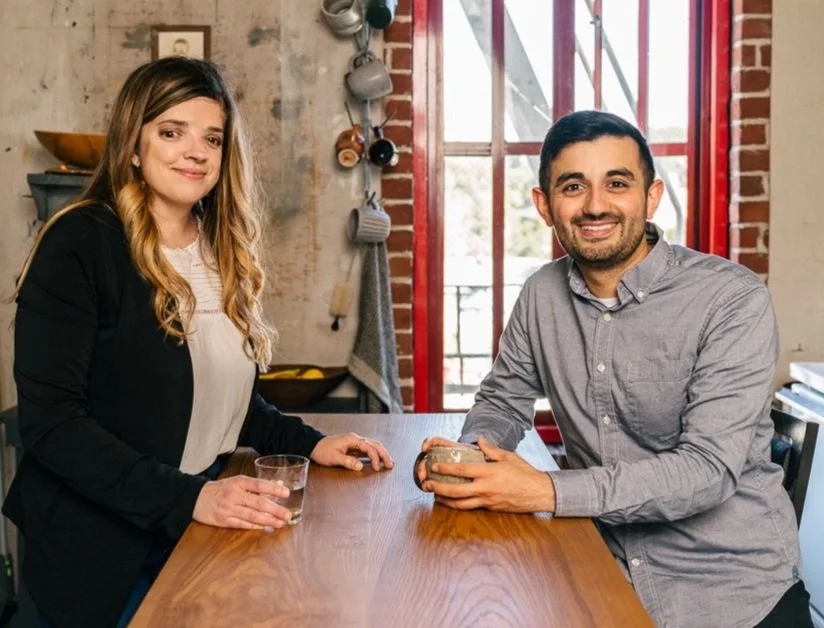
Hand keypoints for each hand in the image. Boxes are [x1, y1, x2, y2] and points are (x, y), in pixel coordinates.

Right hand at [193, 475, 292, 530]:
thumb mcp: (238, 482)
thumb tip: (279, 486)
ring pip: (251, 516)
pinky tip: (266, 527)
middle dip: (275, 509)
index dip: (273, 489)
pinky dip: (255, 526)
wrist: (196, 498)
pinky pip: (242, 524)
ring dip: (268, 520)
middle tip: (288, 514)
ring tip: (280, 523)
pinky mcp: (223, 521)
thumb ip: (258, 485)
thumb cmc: (222, 488)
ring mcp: (227, 508)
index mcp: (238, 482)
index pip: (259, 484)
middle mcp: (233, 494)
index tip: (286, 493)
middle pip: (257, 502)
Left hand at [310, 433, 394, 470]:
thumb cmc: (322, 451)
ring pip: (373, 445)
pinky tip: (378, 460)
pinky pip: (368, 449)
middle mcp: (356, 439)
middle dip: (384, 454)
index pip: (369, 447)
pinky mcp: (353, 446)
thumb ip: (348, 462)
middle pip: (375, 444)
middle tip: (391, 465)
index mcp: (352, 439)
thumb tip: (361, 467)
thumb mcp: (333, 458)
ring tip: (389, 463)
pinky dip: (375, 454)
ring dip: (381, 453)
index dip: (375, 458)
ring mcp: (355, 442)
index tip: (377, 468)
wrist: (313, 445)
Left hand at [423, 437, 556, 513]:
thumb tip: (479, 440)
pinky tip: (450, 502)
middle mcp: (485, 488)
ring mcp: (487, 500)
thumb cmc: (525, 472)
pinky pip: (470, 507)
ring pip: (460, 504)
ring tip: (433, 495)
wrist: (539, 493)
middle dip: (439, 488)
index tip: (434, 466)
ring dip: (445, 500)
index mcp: (488, 472)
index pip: (462, 471)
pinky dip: (457, 505)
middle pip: (456, 491)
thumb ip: (491, 449)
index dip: (445, 469)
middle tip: (427, 484)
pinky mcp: (490, 508)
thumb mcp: (508, 456)